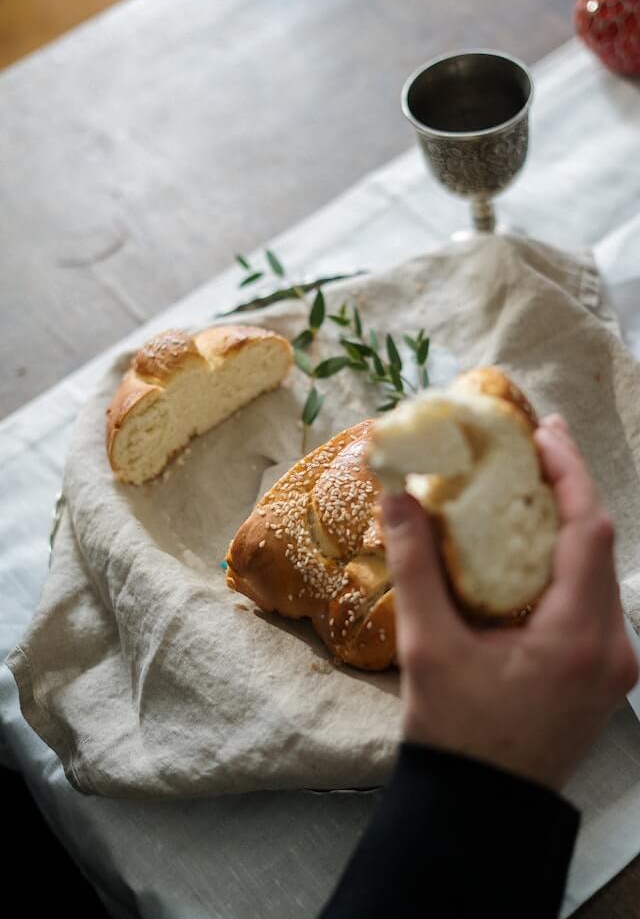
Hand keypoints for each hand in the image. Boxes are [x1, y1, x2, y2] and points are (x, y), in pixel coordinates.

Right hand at [381, 414, 638, 790]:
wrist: (482, 808)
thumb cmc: (455, 734)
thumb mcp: (428, 647)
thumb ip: (415, 567)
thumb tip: (397, 497)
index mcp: (578, 636)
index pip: (588, 530)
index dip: (568, 472)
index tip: (541, 431)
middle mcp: (611, 646)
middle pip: (598, 544)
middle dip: (567, 489)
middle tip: (531, 446)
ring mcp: (613, 662)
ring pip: (597, 571)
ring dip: (567, 524)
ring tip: (527, 486)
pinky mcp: (602, 673)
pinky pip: (591, 599)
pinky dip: (564, 562)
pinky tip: (531, 548)